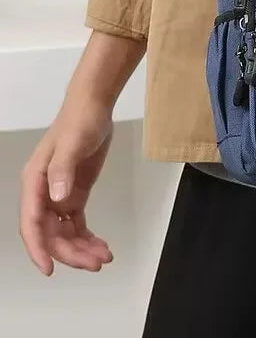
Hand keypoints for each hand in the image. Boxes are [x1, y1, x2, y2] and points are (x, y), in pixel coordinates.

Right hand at [19, 97, 114, 274]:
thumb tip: (56, 199)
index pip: (31, 223)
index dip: (38, 248)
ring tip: (104, 258)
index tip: (49, 269)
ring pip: (64, 232)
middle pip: (50, 233)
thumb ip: (63, 170)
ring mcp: (58, 195)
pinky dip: (87, 237)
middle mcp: (42, 193)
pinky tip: (102, 247)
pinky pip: (76, 223)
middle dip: (71, 252)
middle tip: (96, 264)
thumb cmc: (80, 121)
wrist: (94, 107)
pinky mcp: (74, 194)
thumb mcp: (73, 142)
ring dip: (81, 248)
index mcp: (34, 182)